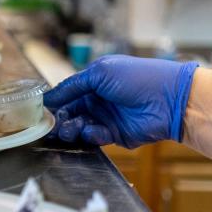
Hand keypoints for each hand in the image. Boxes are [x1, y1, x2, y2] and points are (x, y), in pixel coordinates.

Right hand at [43, 55, 199, 148]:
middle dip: (60, 119)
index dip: (54, 103)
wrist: (170, 100)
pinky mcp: (115, 135)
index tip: (41, 112)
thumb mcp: (100, 73)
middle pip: (69, 113)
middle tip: (53, 126)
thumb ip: (72, 86)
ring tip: (70, 130)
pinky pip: (95, 138)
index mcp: (93, 83)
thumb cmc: (137, 78)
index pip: (66, 95)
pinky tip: (93, 131)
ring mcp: (106, 118)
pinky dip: (90, 135)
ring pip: (79, 128)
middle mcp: (97, 101)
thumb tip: (47, 98)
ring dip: (71, 129)